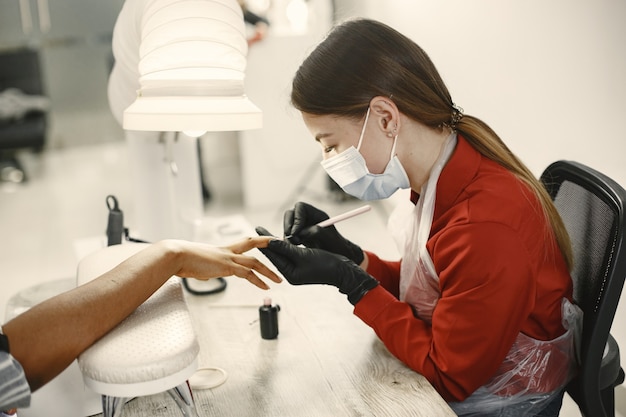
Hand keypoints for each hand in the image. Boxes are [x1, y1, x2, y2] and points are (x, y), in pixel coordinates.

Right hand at [165, 237, 281, 289]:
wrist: (175, 256)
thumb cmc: (181, 260)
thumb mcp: (197, 265)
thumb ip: (204, 270)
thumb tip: (203, 275)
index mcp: (220, 250)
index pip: (241, 243)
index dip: (253, 243)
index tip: (263, 243)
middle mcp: (226, 251)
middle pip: (251, 243)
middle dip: (266, 244)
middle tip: (279, 244)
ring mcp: (227, 258)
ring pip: (254, 262)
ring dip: (268, 271)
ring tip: (278, 279)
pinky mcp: (226, 266)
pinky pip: (247, 273)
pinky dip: (258, 280)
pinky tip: (265, 286)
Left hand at [256, 235, 377, 304]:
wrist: (343, 271)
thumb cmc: (326, 265)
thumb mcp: (304, 255)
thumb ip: (286, 248)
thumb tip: (270, 242)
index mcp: (290, 274)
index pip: (274, 256)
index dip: (265, 242)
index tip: (257, 230)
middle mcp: (292, 273)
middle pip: (277, 255)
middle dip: (269, 242)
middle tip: (259, 229)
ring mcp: (298, 270)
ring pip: (283, 253)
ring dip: (277, 243)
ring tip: (267, 233)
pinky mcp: (303, 265)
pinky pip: (291, 254)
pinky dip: (286, 246)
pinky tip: (282, 239)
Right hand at [282, 202, 363, 264]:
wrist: (337, 256)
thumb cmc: (336, 246)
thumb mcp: (328, 238)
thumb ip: (314, 231)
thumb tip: (298, 232)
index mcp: (316, 214)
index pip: (300, 207)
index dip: (296, 218)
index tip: (296, 232)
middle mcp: (307, 218)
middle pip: (290, 214)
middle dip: (288, 226)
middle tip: (292, 239)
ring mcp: (302, 226)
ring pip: (287, 225)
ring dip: (287, 235)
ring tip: (296, 245)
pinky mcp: (298, 235)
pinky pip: (287, 235)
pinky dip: (288, 241)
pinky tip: (294, 248)